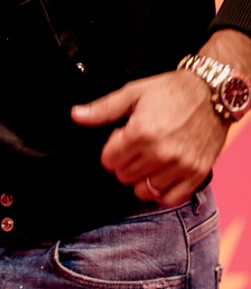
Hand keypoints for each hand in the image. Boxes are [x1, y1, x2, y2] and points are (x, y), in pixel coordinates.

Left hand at [71, 68, 227, 206]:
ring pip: (144, 190)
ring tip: (149, 159)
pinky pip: (170, 198)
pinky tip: (160, 175)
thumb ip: (103, 108)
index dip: (111, 149)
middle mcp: (160, 152)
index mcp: (141, 132)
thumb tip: (76, 115)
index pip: (109, 160)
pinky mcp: (197, 173)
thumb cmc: (170, 90)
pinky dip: (160, 192)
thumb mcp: (133, 93)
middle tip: (136, 147)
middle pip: (124, 176)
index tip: (121, 139)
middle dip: (124, 163)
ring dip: (141, 177)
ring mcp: (180, 166)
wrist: (211, 93)